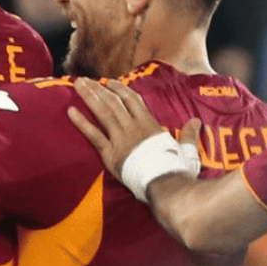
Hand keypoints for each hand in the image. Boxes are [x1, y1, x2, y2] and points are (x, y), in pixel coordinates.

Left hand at [67, 78, 201, 176]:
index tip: (108, 81)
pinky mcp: (110, 154)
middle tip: (83, 79)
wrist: (166, 186)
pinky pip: (93, 135)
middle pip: (113, 102)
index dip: (119, 89)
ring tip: (77, 85)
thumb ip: (189, 134)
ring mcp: (121, 139)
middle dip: (97, 89)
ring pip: (102, 113)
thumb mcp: (188, 150)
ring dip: (89, 97)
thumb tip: (196, 121)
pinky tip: (70, 111)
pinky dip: (81, 122)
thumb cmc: (178, 171)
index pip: (132, 100)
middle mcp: (133, 128)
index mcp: (150, 125)